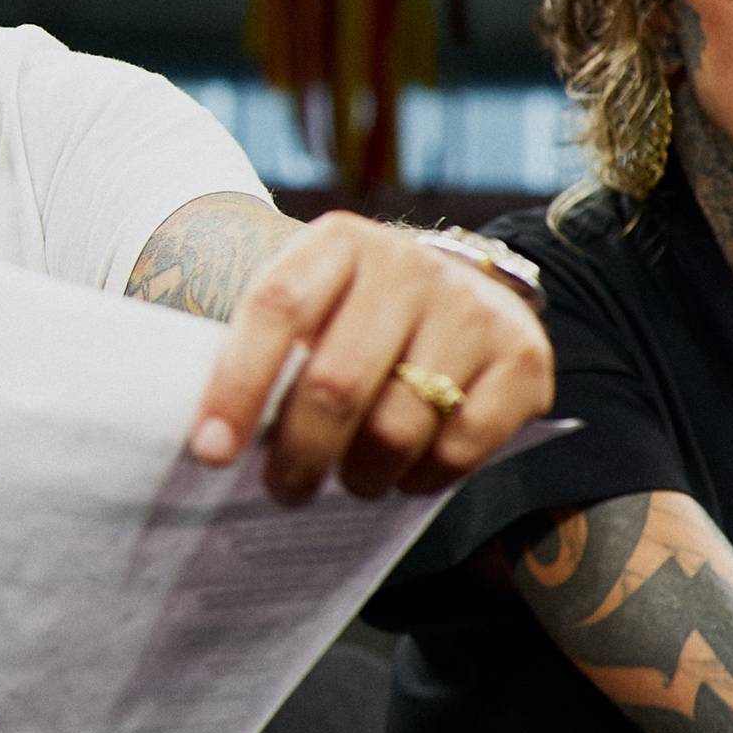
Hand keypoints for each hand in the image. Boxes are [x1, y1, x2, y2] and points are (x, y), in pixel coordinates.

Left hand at [187, 213, 554, 501]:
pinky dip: (422, 479)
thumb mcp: (302, 305)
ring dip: (361, 475)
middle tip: (284, 490)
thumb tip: (212, 441)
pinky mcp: (524, 358)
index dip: (237, 385)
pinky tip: (404, 472)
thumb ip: (256, 351)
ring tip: (347, 478)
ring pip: (398, 428)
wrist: (447, 288)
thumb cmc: (347, 313)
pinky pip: (461, 450)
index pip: (278, 308)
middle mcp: (409, 265)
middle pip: (338, 383)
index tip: (209, 452)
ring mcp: (472, 310)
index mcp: (338, 242)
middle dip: (299, 454)